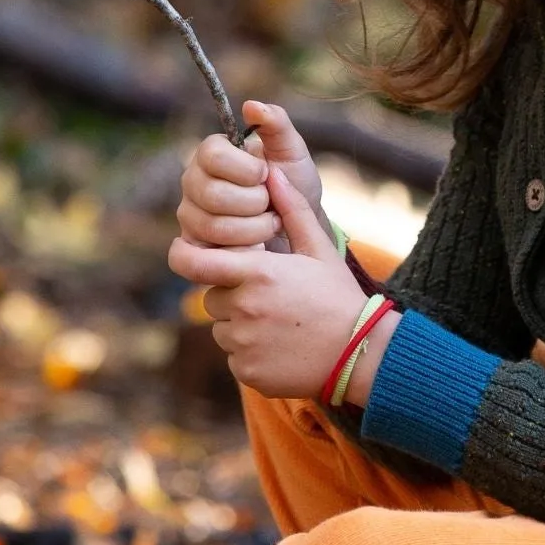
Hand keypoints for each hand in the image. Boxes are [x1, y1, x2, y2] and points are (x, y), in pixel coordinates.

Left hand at [171, 165, 390, 399]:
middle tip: (269, 300)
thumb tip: (274, 172)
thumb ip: (292, 210)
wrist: (362, 353)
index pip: (192, 261)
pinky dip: (251, 355)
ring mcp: (243, 343)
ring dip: (241, 327)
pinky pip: (235, 358)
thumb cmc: (339, 296)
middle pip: (212, 298)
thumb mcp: (320, 249)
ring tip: (281, 326)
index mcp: (257, 273)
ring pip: (223, 330)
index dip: (182, 255)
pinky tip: (283, 349)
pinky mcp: (246, 372)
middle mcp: (243, 308)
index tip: (184, 253)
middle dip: (232, 296)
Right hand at [175, 102, 325, 257]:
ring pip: (213, 226)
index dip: (246, 169)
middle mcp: (193, 182)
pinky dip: (245, 250)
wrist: (301, 230)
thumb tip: (251, 106)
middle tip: (271, 202)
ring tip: (270, 223)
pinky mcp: (196, 246)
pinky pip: (212, 252)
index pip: (212, 156)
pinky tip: (259, 244)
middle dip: (255, 203)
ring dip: (255, 228)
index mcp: (212, 154)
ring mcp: (191, 216)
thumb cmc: (294, 185)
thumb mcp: (292, 151)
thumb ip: (276, 124)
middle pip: (212, 194)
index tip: (267, 173)